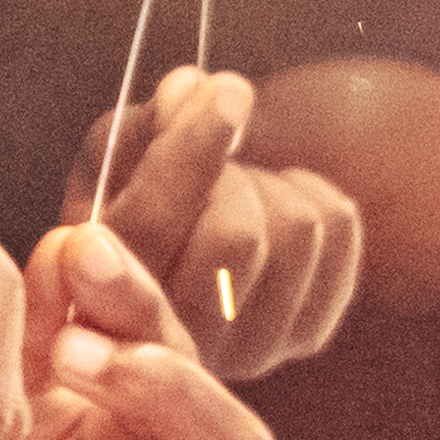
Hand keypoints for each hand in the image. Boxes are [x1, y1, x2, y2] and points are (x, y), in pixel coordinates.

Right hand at [76, 68, 369, 382]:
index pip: (152, 225)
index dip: (191, 152)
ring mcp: (244, 350)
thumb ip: (145, 123)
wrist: (189, 235)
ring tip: (234, 193)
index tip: (226, 89)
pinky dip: (310, 191)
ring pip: (297, 230)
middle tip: (215, 161)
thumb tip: (190, 90)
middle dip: (231, 174)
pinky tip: (272, 209)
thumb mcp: (115, 151)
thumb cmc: (138, 191)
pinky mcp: (305, 335)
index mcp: (100, 295)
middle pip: (237, 236)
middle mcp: (172, 342)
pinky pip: (338, 229)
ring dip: (267, 185)